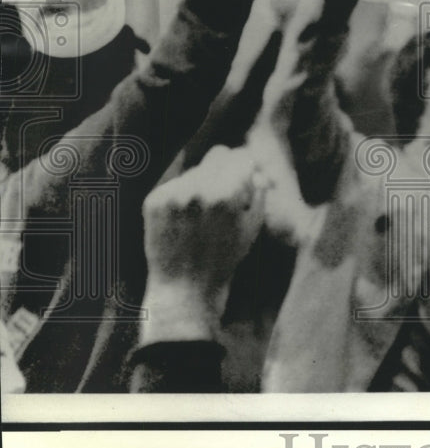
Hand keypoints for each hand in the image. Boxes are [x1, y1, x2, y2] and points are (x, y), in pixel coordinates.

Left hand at [141, 145, 269, 340]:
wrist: (184, 292)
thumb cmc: (224, 262)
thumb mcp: (252, 227)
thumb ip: (258, 192)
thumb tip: (257, 171)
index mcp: (226, 195)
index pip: (241, 157)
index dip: (248, 168)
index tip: (249, 176)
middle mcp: (197, 189)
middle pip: (218, 156)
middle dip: (227, 170)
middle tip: (228, 191)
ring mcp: (172, 194)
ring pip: (196, 170)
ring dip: (204, 183)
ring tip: (204, 215)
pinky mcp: (153, 201)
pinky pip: (175, 184)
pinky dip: (183, 196)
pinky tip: (186, 220)